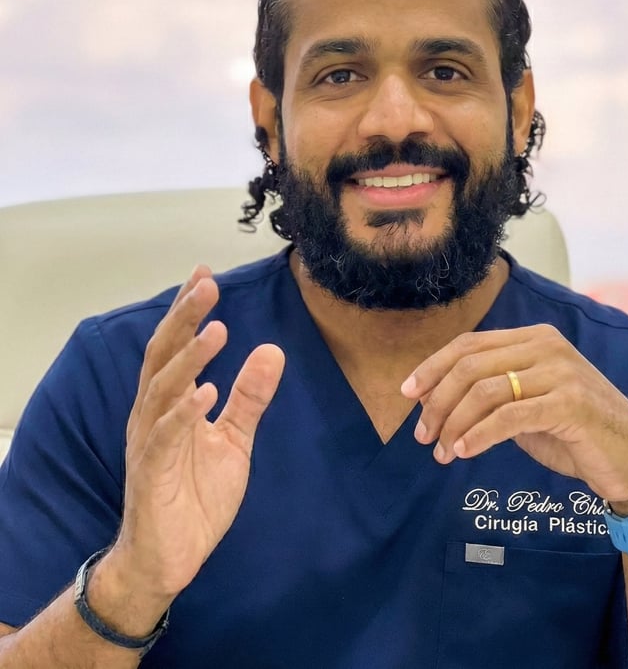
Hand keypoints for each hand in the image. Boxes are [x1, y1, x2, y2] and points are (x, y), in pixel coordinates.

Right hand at [109, 266, 284, 601]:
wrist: (169, 557)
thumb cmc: (195, 495)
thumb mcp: (234, 440)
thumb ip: (249, 397)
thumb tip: (271, 351)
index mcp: (171, 403)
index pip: (177, 347)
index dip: (188, 311)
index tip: (204, 275)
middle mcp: (153, 414)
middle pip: (163, 356)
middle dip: (184, 319)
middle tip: (206, 284)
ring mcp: (150, 442)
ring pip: (162, 389)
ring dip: (189, 358)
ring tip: (215, 329)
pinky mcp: (152, 473)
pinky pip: (166, 438)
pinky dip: (184, 413)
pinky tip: (205, 392)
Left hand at [402, 324, 627, 515]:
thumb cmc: (575, 434)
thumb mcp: (525, 406)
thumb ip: (488, 395)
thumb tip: (431, 398)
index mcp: (533, 338)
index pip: (469, 345)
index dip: (433, 367)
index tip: (407, 394)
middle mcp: (547, 346)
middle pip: (470, 365)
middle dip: (438, 400)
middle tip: (422, 434)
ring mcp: (562, 372)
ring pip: (485, 390)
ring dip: (454, 423)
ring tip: (441, 452)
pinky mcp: (571, 404)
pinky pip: (509, 416)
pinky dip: (479, 434)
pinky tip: (463, 451)